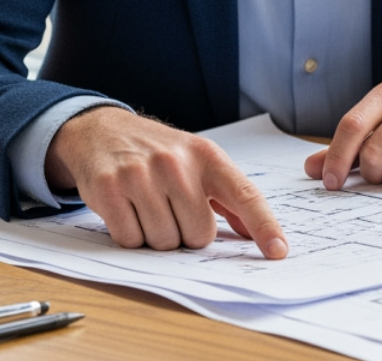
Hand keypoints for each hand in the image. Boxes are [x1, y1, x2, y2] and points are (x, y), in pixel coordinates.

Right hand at [44, 107, 286, 257]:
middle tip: (171, 210)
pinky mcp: (108, 188)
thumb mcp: (198, 161)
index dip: (264, 226)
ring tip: (148, 206)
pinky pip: (130, 240)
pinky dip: (130, 234)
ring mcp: (141, 175)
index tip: (279, 251)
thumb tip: (253, 233)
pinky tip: (127, 209)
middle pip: (198, 235)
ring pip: (164, 242)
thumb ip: (227, 197)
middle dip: (186, 234)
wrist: (102, 130)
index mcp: (207, 157)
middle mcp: (177, 164)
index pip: (245, 195)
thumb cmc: (158, 151)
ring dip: (156, 236)